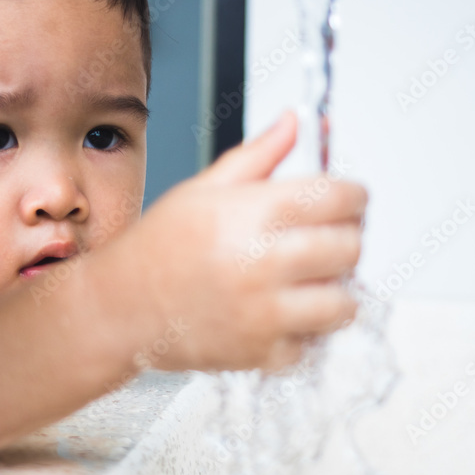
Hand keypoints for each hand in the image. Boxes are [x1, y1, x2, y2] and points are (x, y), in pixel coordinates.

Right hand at [129, 110, 367, 371]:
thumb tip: (297, 121)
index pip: (340, 198)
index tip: (349, 200)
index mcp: (254, 213)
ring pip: (344, 303)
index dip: (353, 196)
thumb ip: (261, 154)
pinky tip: (282, 312)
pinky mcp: (262, 353)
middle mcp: (263, 263)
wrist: (120, 306)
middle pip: (350, 248)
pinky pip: (314, 344)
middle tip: (328, 239)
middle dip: (347, 239)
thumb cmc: (159, 247)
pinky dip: (305, 332)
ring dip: (334, 290)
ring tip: (310, 281)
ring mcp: (265, 314)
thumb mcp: (205, 188)